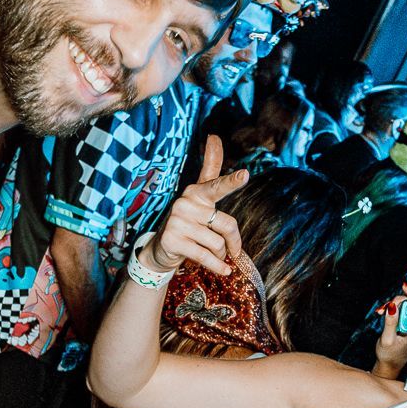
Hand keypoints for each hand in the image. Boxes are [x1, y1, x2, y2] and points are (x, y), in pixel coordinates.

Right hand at [148, 135, 247, 277]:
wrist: (161, 251)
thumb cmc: (189, 225)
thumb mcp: (201, 202)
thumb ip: (211, 173)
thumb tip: (214, 137)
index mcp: (197, 192)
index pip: (215, 183)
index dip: (232, 181)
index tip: (245, 174)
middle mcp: (186, 202)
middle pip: (227, 224)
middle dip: (233, 241)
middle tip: (232, 250)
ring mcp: (178, 221)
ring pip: (218, 243)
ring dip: (220, 255)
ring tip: (210, 254)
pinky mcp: (173, 239)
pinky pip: (207, 256)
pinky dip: (217, 266)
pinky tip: (223, 270)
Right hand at [374, 281, 406, 378]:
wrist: (389, 365)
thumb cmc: (389, 355)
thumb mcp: (387, 339)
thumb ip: (390, 323)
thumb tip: (392, 306)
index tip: (404, 287)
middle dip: (398, 302)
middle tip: (384, 308)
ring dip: (393, 306)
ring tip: (381, 312)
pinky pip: (403, 311)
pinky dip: (393, 309)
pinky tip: (383, 313)